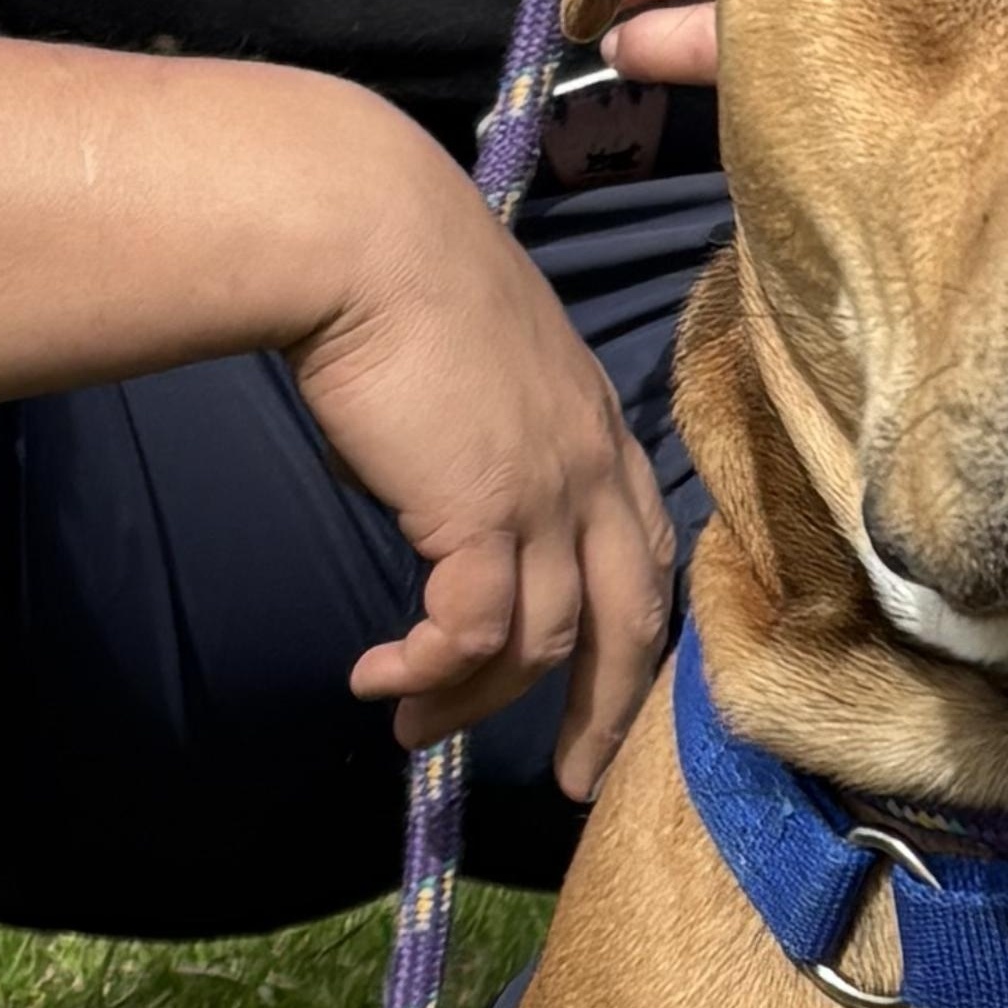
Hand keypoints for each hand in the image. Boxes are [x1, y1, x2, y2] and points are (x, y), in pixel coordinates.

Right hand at [288, 128, 672, 795]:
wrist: (360, 230)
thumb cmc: (394, 276)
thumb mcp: (471, 373)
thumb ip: (481, 451)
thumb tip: (438, 511)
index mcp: (599, 430)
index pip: (647, 552)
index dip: (636, 630)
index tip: (611, 687)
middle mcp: (594, 469)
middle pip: (632, 623)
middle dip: (606, 711)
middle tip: (578, 777)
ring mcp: (548, 494)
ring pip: (545, 642)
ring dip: (475, 700)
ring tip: (413, 727)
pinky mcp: (485, 513)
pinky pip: (473, 632)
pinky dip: (430, 670)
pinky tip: (381, 679)